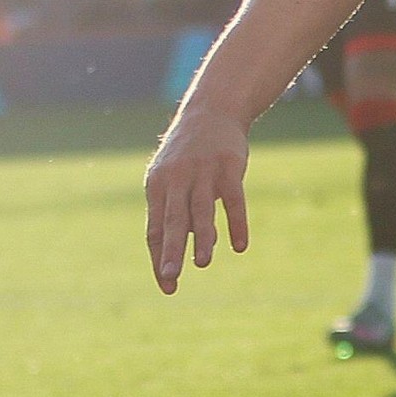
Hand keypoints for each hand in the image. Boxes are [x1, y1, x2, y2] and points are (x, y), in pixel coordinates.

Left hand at [142, 104, 250, 294]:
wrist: (212, 111)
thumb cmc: (187, 155)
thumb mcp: (172, 179)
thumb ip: (175, 214)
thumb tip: (179, 252)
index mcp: (157, 186)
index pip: (155, 229)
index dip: (160, 258)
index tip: (168, 285)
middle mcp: (176, 179)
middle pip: (173, 221)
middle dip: (172, 251)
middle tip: (172, 277)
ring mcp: (203, 172)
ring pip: (201, 210)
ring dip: (203, 238)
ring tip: (202, 263)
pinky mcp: (229, 166)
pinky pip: (233, 199)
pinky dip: (237, 223)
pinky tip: (240, 245)